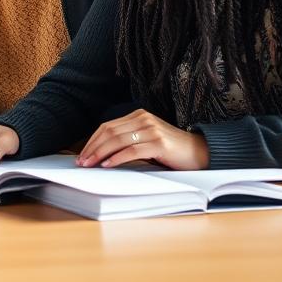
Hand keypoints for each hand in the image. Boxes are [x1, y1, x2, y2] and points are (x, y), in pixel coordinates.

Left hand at [77, 109, 208, 169]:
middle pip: (109, 132)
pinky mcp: (159, 143)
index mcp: (138, 116)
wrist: (200, 153)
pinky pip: (132, 150)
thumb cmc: (170, 151)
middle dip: (92, 148)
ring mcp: (152, 130)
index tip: (82, 155)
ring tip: (90, 165)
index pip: (107, 127)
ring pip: (118, 140)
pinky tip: (108, 165)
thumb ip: (128, 141)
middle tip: (81, 162)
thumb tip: (100, 154)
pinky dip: (117, 158)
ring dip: (100, 154)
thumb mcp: (146, 140)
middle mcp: (143, 119)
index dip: (92, 141)